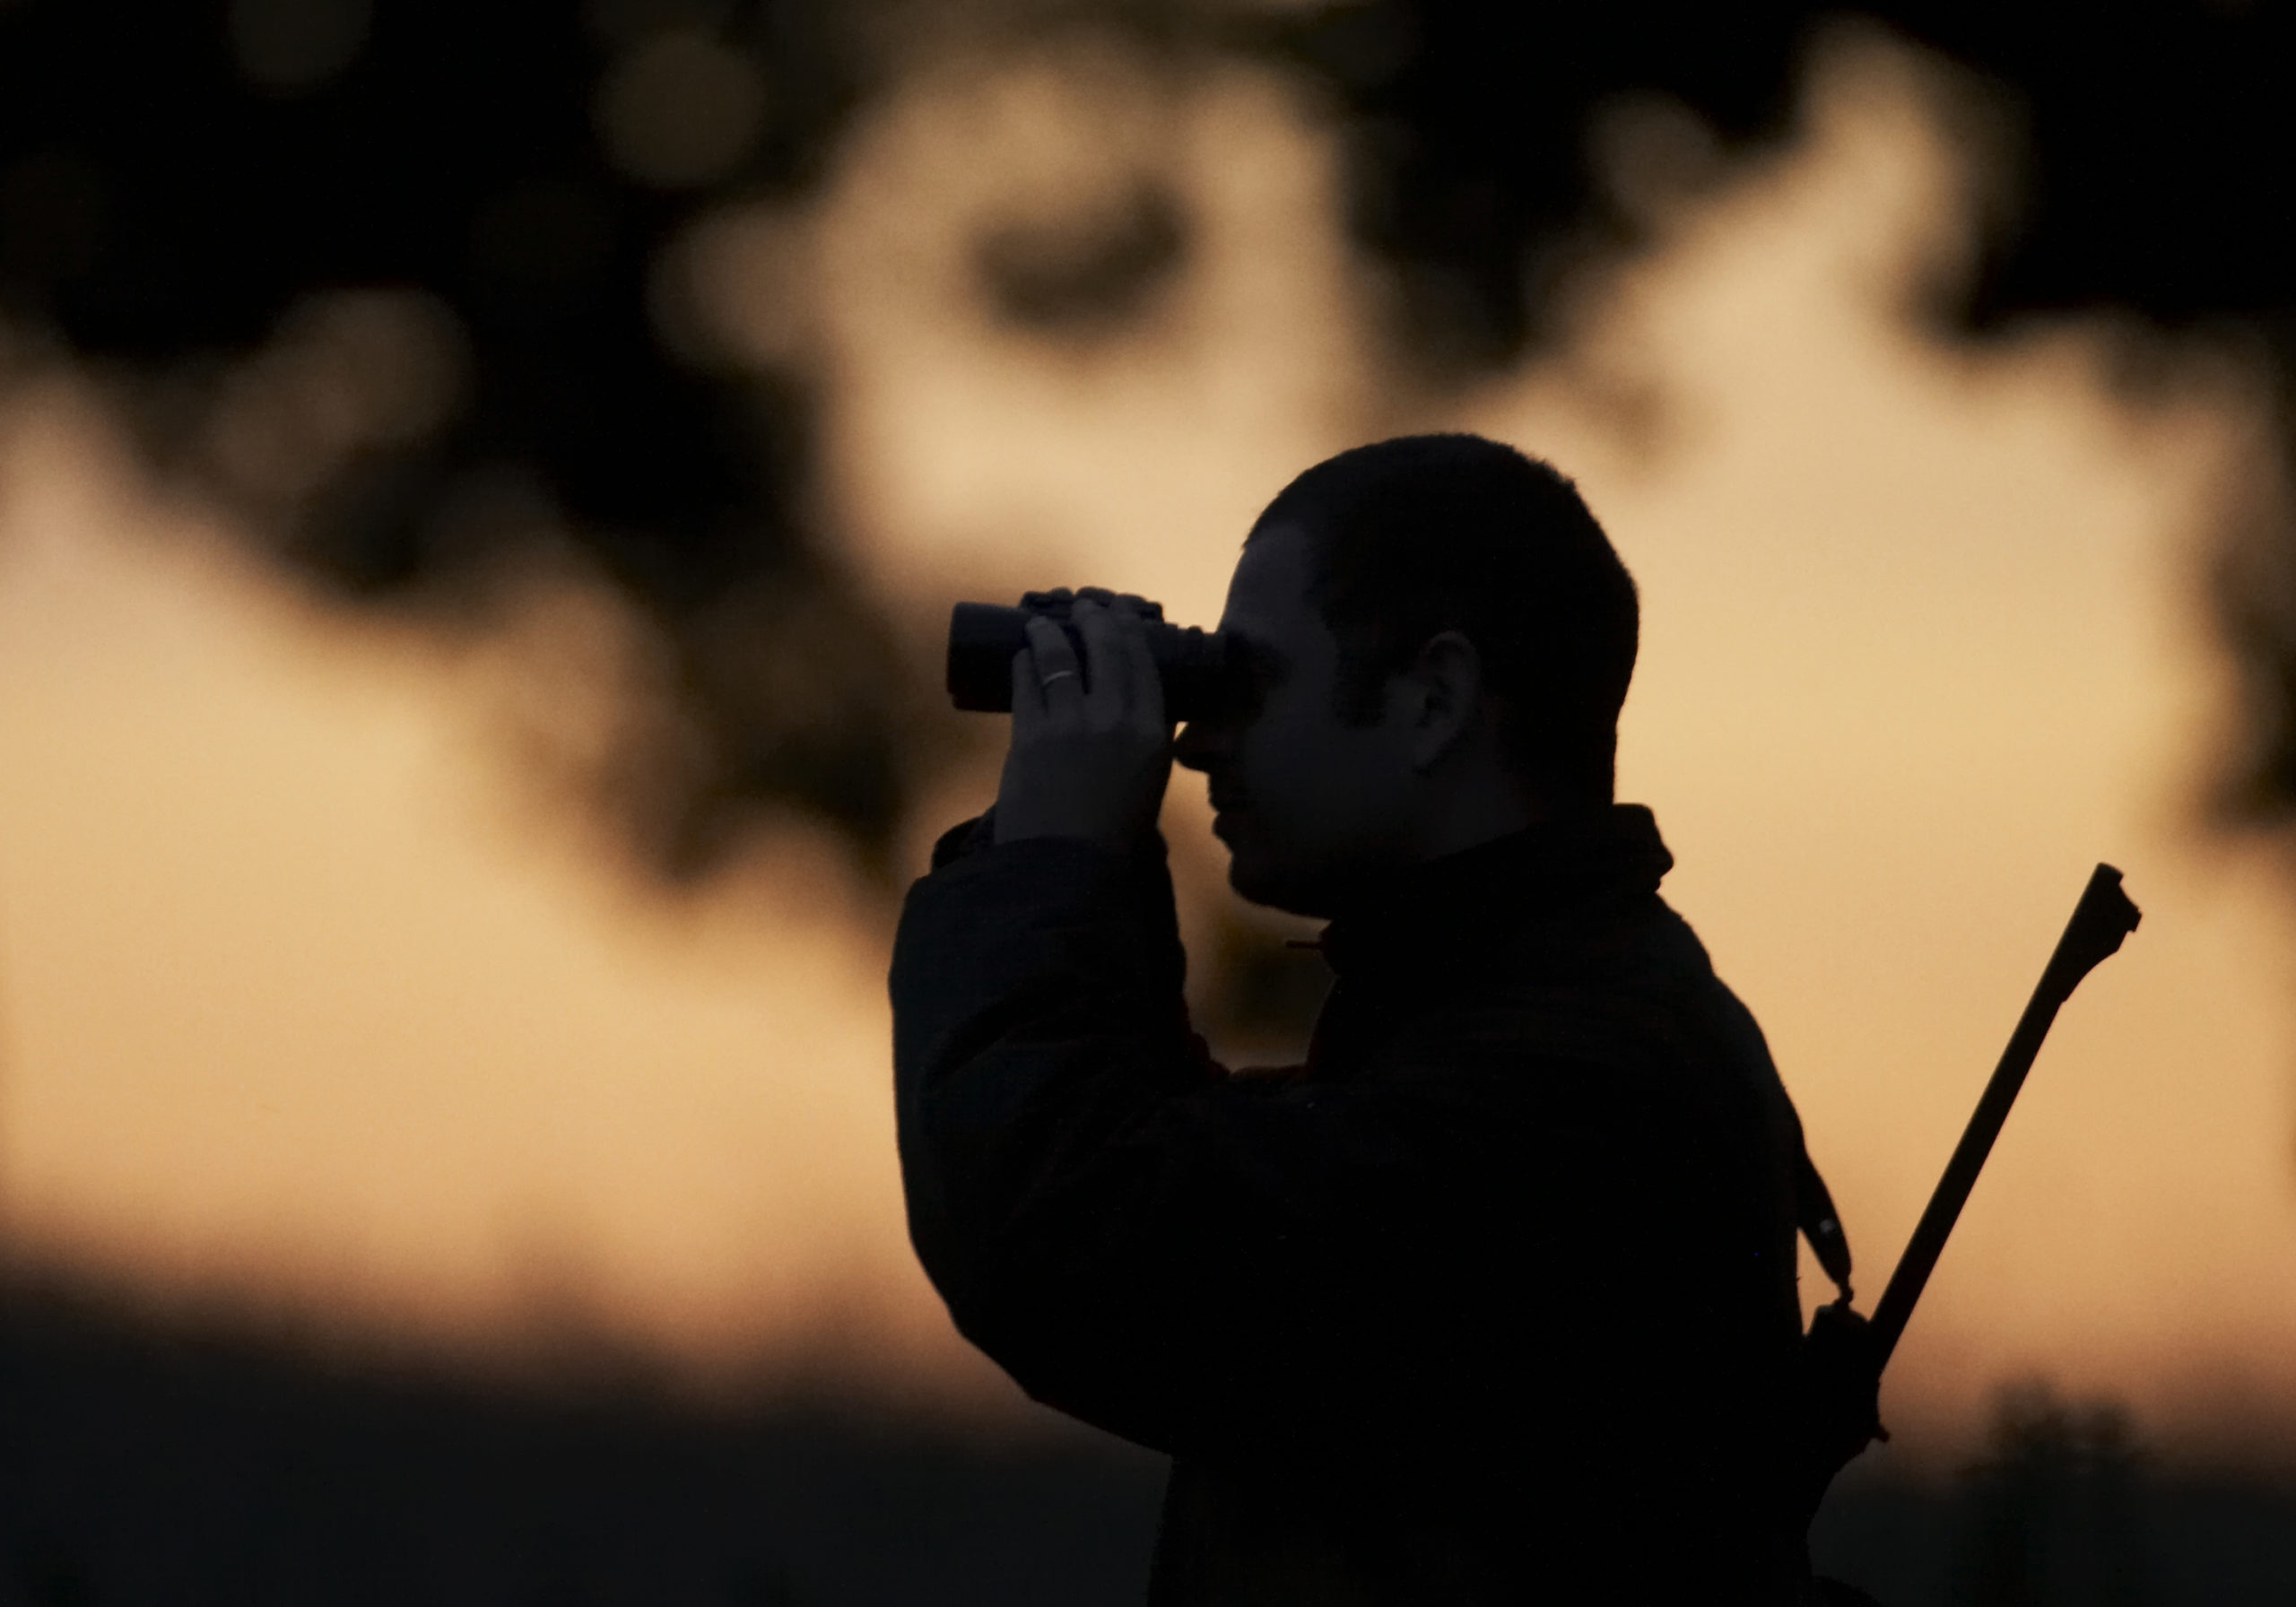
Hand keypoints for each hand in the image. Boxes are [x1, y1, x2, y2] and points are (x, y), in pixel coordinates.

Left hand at [992, 595, 1171, 848]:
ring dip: (1050, 632)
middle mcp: (1114, 717)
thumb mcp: (1148, 783)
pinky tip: (1022, 656)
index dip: (1131, 631)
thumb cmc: (1114, 835)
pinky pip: (1027, 682)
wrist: (1067, 867)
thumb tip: (1137, 708)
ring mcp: (1069, 722)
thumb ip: (1146, 741)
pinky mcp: (1030, 733)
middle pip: (1106, 648)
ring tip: (1042, 623)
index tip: (1122, 613)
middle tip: (1085, 605)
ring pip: (1060, 656)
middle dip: (1094, 618)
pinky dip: (1025, 664)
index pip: (1144, 663)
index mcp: (1152, 733)